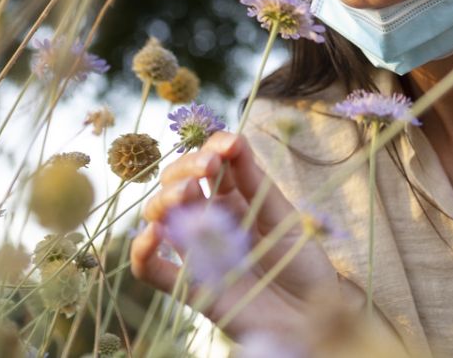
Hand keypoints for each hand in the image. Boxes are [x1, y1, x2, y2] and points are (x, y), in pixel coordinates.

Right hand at [130, 131, 345, 338]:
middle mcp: (208, 219)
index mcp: (233, 196)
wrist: (310, 314)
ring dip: (164, 200)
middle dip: (185, 169)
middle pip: (176, 183)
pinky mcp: (189, 285)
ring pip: (159, 218)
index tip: (225, 146)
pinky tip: (153, 235)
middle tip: (206, 167)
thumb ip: (254, 181)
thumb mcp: (283, 215)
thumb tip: (232, 139)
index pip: (207, 161)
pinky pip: (151, 269)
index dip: (210, 148)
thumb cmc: (300, 260)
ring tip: (186, 194)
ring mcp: (195, 250)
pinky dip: (142, 251)